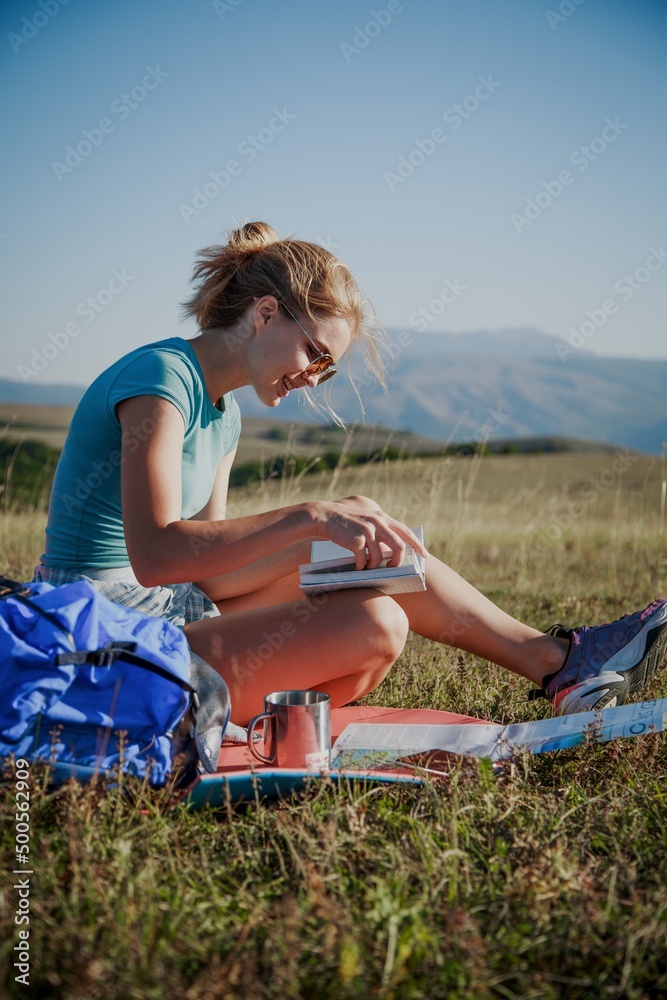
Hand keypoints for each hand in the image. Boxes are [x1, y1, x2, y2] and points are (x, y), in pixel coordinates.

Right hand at [310, 498, 427, 570]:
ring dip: (373, 566)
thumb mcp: (366, 519)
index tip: (424, 555)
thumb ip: (379, 528)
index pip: (405, 531)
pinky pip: (363, 560)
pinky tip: (357, 567)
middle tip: (392, 569)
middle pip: (398, 546)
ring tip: (367, 568)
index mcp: (382, 517)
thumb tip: (391, 549)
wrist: (324, 516)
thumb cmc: (345, 522)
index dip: (417, 544)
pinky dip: (361, 567)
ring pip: (379, 557)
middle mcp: (378, 522)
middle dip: (397, 562)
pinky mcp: (356, 540)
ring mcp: (367, 531)